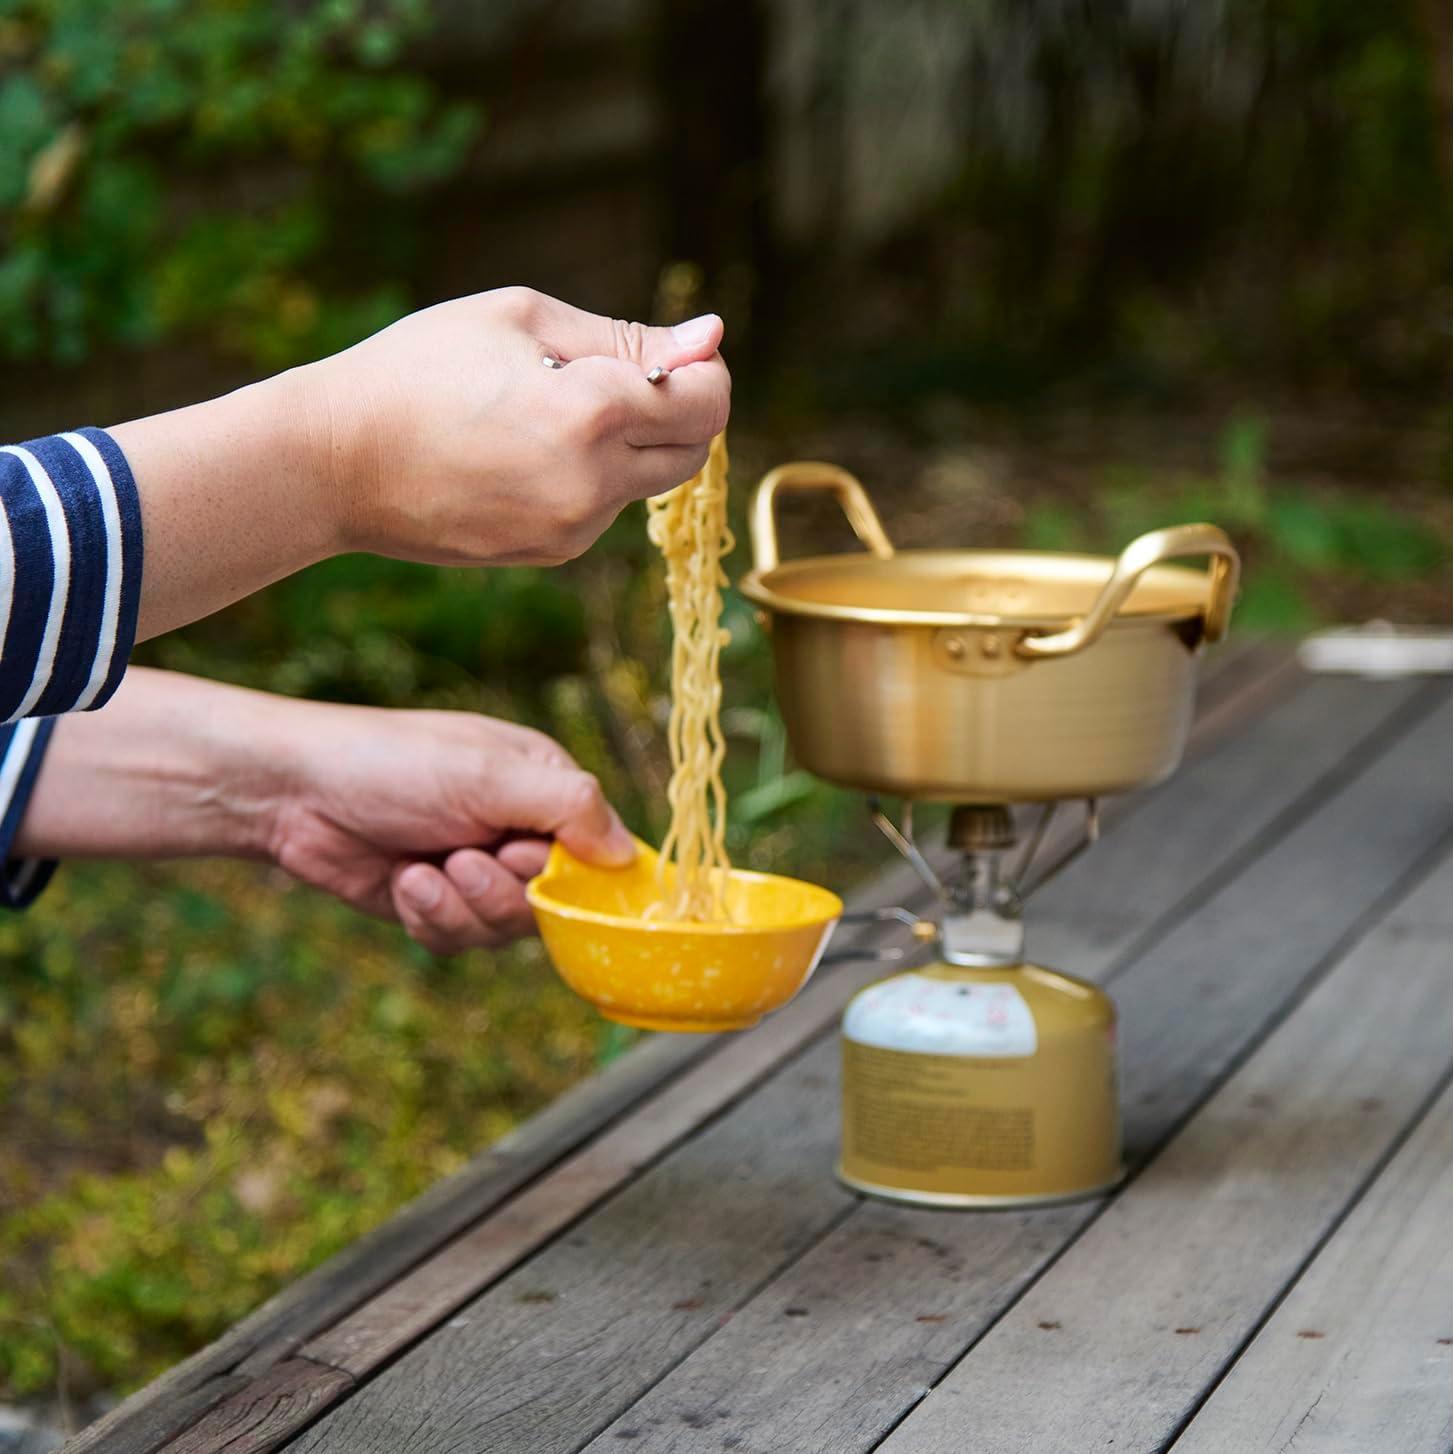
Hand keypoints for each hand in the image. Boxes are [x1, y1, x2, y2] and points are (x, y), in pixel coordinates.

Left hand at [16, 669, 634, 955]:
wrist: (293, 792)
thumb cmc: (392, 764)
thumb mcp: (490, 776)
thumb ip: (569, 809)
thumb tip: (627, 856)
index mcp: (545, 786)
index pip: (602, 852)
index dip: (579, 878)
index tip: (542, 876)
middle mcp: (519, 830)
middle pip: (554, 903)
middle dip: (504, 893)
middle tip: (464, 859)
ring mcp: (478, 869)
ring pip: (505, 930)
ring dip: (461, 908)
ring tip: (422, 871)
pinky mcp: (437, 903)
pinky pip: (460, 941)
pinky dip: (432, 920)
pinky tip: (403, 882)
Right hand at [111, 287, 730, 641]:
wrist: (333, 463)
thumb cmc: (417, 369)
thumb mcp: (520, 321)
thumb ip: (625, 337)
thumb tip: (709, 338)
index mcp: (594, 412)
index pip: (710, 402)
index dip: (704, 372)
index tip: (674, 353)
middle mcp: (594, 482)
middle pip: (694, 450)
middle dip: (680, 411)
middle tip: (622, 378)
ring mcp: (574, 529)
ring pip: (648, 482)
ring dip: (630, 445)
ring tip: (549, 411)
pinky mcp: (552, 553)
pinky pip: (602, 508)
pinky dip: (590, 477)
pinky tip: (524, 453)